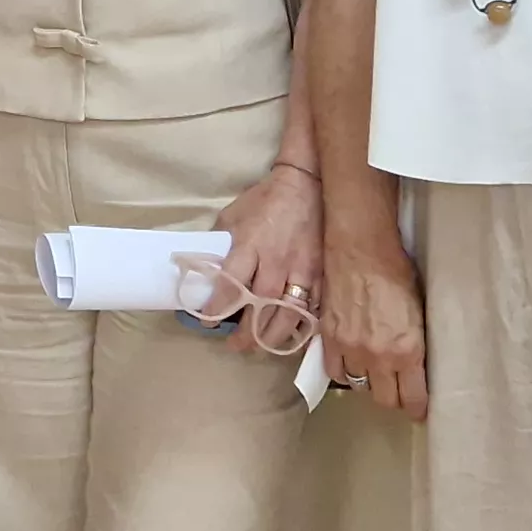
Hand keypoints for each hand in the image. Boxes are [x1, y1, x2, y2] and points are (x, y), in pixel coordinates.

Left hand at [189, 163, 322, 346]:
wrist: (307, 184)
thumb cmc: (266, 199)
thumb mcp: (233, 215)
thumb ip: (223, 243)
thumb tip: (209, 267)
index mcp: (251, 245)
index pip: (232, 283)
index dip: (219, 306)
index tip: (208, 320)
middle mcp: (277, 260)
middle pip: (263, 305)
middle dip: (249, 331)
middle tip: (237, 346)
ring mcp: (303, 268)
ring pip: (290, 311)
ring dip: (275, 334)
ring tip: (262, 346)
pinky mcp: (322, 271)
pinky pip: (315, 305)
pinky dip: (303, 323)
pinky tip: (294, 334)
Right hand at [319, 227, 428, 420]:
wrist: (361, 249)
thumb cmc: (398, 272)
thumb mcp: (419, 312)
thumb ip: (416, 343)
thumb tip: (417, 363)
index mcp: (408, 350)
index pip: (413, 399)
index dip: (418, 409)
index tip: (420, 410)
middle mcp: (379, 357)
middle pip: (385, 399)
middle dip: (395, 398)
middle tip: (400, 390)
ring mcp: (351, 350)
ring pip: (360, 387)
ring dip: (370, 383)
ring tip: (376, 372)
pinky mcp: (330, 339)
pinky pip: (335, 371)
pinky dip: (344, 372)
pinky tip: (352, 362)